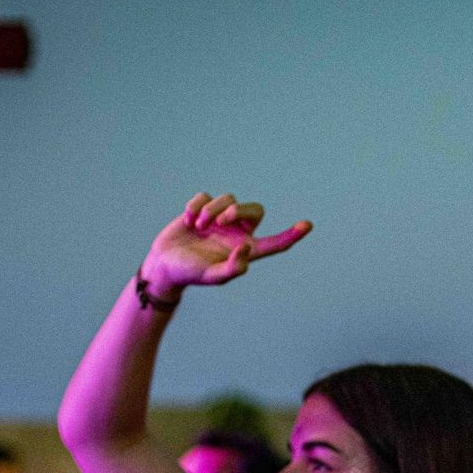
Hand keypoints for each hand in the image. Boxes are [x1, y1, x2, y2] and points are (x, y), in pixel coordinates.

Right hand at [140, 192, 310, 292]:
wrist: (165, 264)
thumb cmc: (191, 273)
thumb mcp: (213, 276)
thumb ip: (233, 267)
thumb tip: (247, 249)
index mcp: (246, 250)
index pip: (275, 243)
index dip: (292, 235)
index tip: (307, 225)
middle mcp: (238, 233)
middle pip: (255, 209)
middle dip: (239, 210)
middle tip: (221, 220)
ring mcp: (221, 219)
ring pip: (229, 199)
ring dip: (213, 209)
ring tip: (198, 225)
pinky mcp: (203, 208)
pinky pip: (207, 196)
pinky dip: (197, 205)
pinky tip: (188, 220)